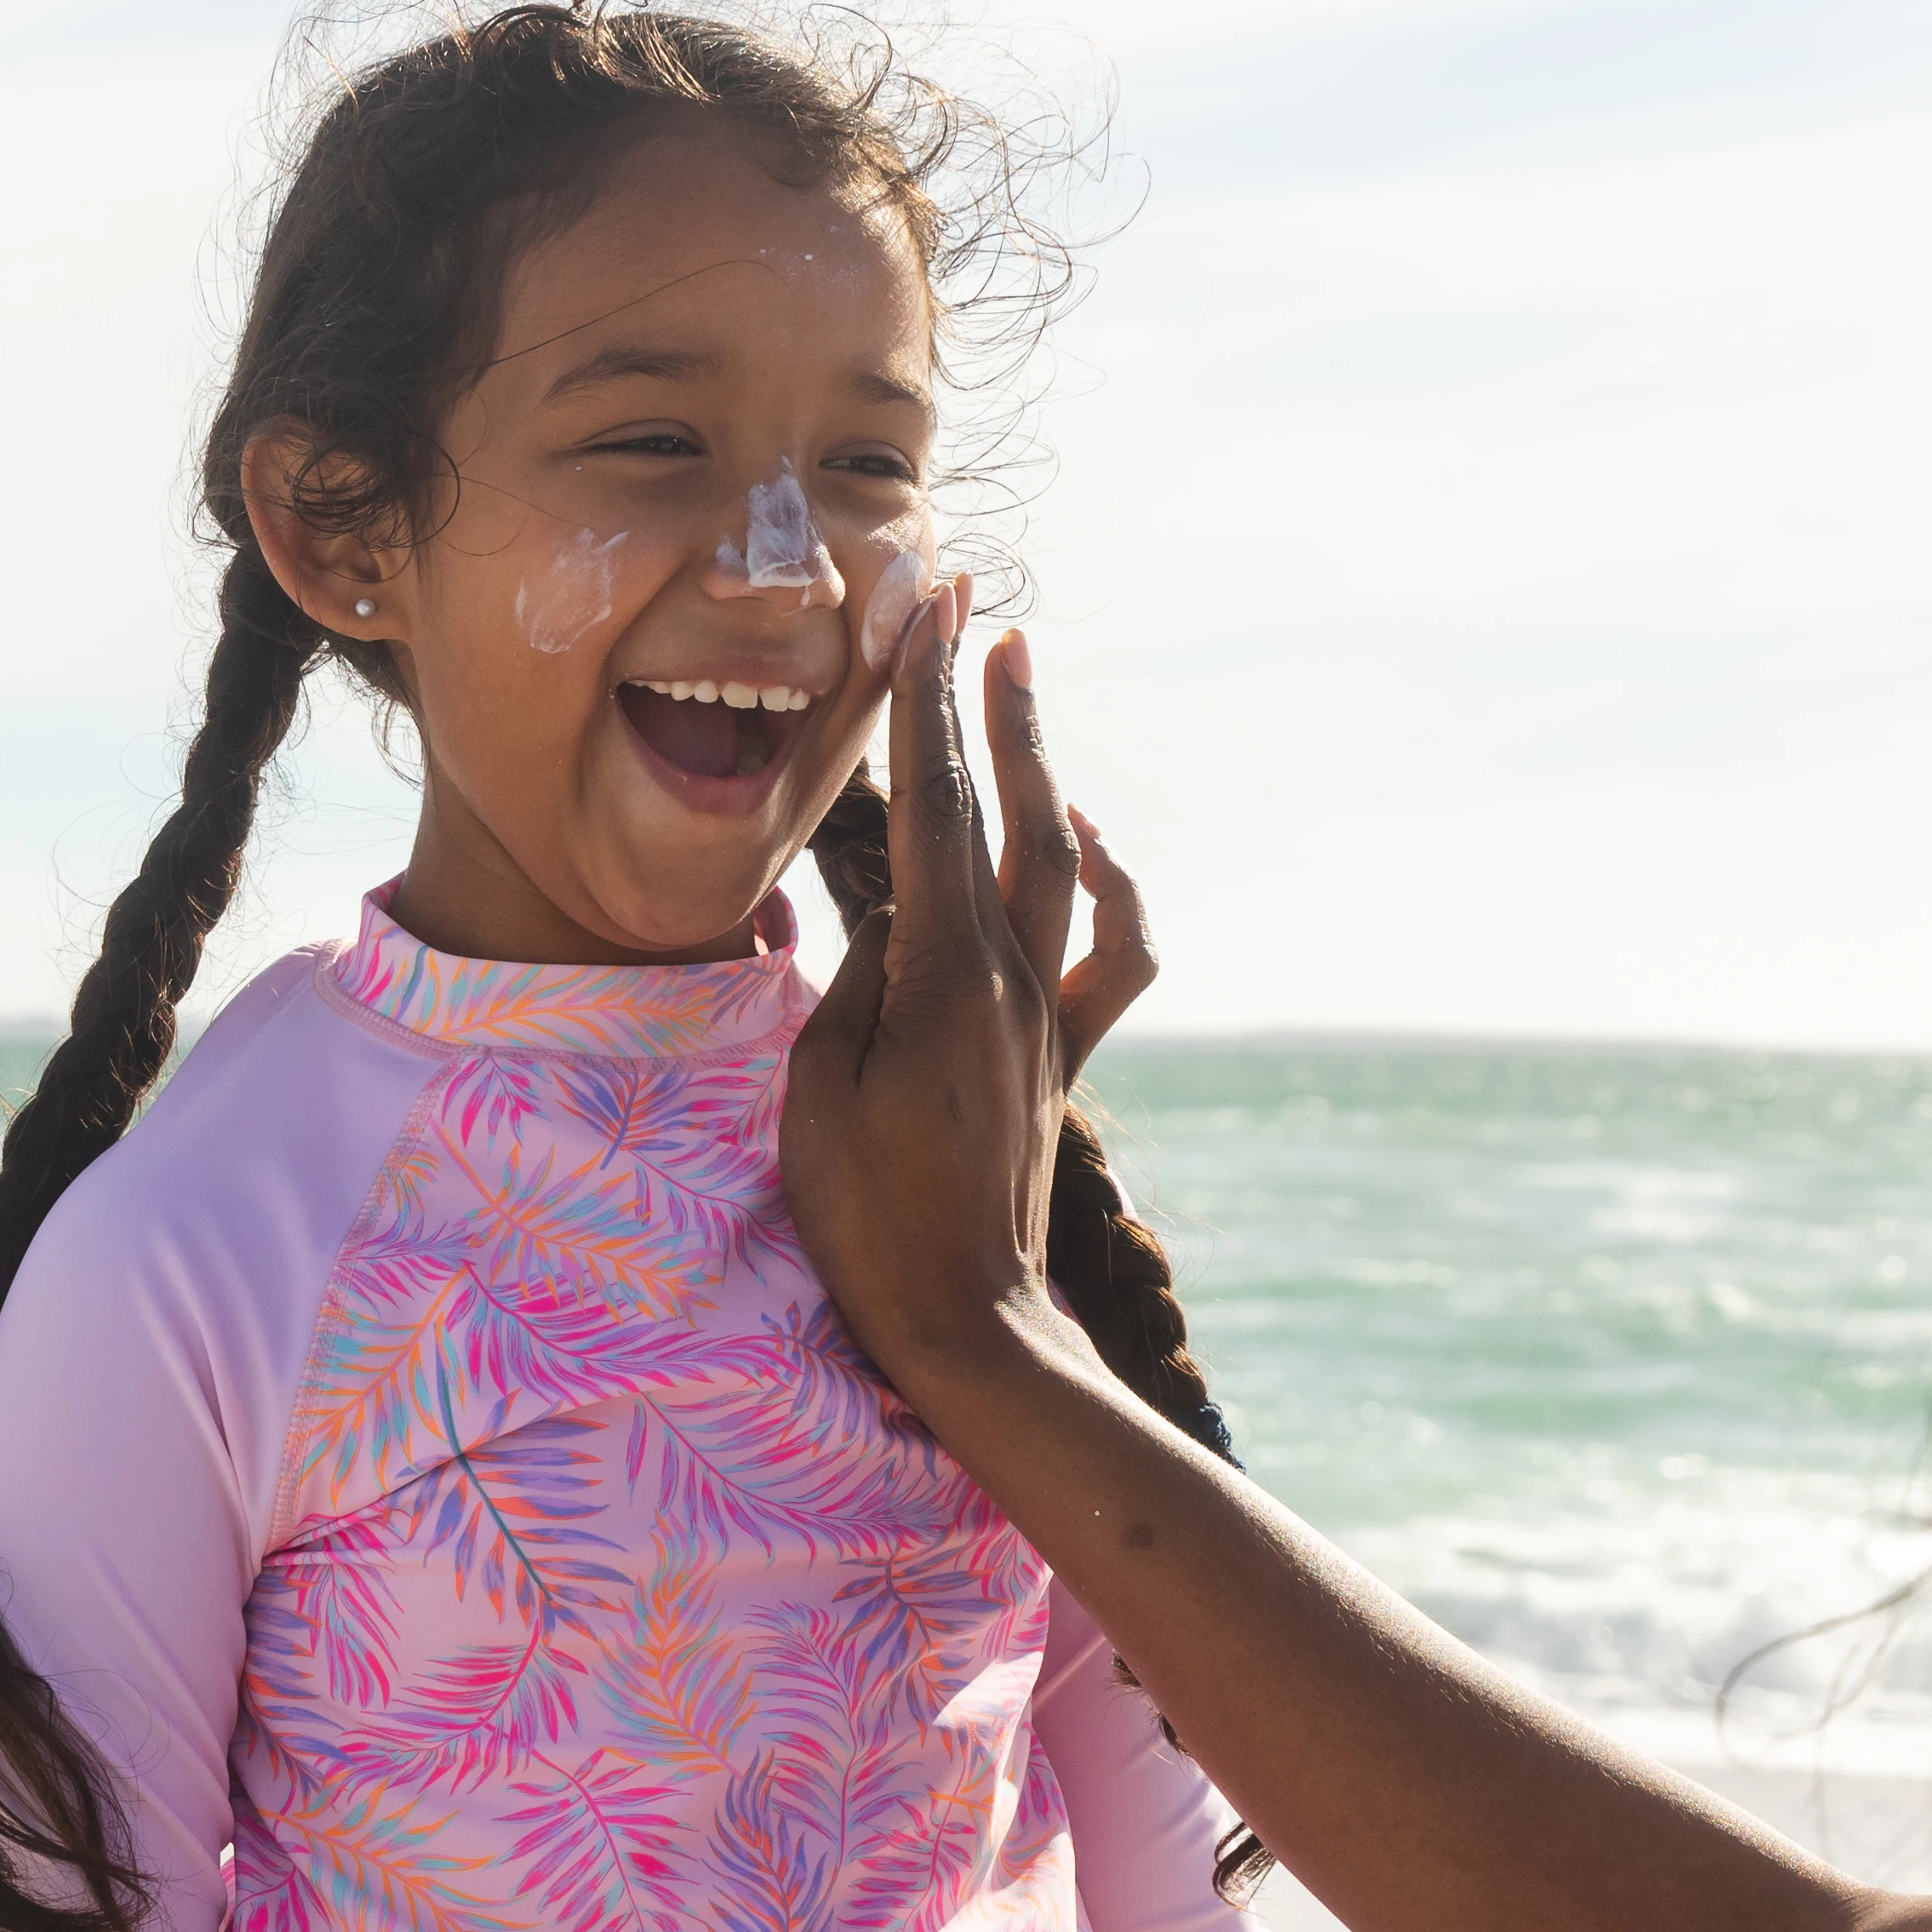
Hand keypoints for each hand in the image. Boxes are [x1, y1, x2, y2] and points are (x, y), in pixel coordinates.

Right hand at [784, 584, 1153, 1394]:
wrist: (962, 1319)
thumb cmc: (868, 1216)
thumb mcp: (821, 1090)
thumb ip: (856, 983)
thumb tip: (887, 912)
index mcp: (944, 978)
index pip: (932, 809)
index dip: (925, 704)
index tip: (924, 615)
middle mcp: (1010, 980)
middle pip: (1006, 812)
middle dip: (989, 704)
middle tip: (979, 612)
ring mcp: (1044, 1015)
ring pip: (1059, 863)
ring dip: (1039, 768)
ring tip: (1021, 683)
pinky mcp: (1058, 1054)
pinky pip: (1111, 956)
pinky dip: (1110, 887)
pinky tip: (1079, 841)